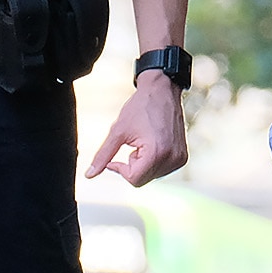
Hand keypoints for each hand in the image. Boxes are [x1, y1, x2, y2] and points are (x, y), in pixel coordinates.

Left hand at [88, 68, 189, 186]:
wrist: (162, 92)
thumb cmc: (140, 108)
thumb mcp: (117, 132)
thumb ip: (103, 155)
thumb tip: (89, 175)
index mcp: (157, 153)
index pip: (134, 179)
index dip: (120, 169)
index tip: (116, 155)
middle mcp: (172, 159)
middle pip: (143, 180)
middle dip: (132, 166)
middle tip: (132, 145)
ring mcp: (179, 159)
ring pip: (151, 176)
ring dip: (142, 165)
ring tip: (144, 143)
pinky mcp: (182, 157)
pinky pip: (162, 170)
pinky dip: (153, 162)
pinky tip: (153, 144)